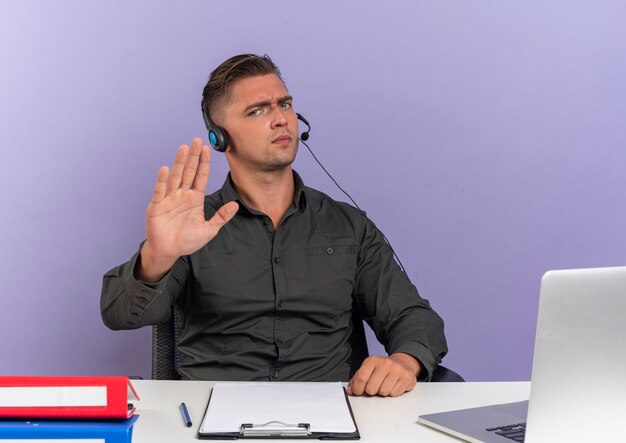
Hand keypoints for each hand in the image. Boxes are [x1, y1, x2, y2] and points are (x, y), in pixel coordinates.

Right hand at [137, 138, 238, 281]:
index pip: (200, 176)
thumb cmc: (187, 240)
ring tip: (183, 148)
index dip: (203, 163)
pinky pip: (160, 191)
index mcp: (195, 198)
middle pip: (188, 172)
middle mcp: (182, 195)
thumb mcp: (209, 230)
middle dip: (193, 157)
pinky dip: (162, 181)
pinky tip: (165, 169)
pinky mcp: (157, 206)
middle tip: (197, 140)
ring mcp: (169, 198)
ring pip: (175, 177)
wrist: (169, 251)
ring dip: (179, 163)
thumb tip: (235, 205)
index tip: (207, 149)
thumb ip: (221, 217)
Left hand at [347, 353, 420, 396]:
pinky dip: (393, 393)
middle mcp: (385, 363)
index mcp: (373, 360)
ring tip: (386, 384)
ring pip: (383, 393)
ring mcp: (397, 370)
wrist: (403, 363)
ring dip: (383, 392)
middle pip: (371, 388)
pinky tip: (394, 385)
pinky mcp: (406, 378)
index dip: (357, 388)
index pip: (361, 377)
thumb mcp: (368, 369)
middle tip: (376, 386)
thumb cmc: (382, 369)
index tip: (358, 392)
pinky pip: (394, 394)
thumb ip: (357, 379)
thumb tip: (350, 390)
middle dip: (372, 391)